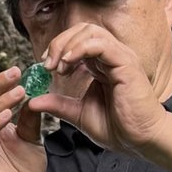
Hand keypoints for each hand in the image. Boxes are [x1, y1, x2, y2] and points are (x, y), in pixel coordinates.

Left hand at [28, 24, 168, 153]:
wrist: (139, 141)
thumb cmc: (118, 128)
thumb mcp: (78, 114)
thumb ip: (57, 104)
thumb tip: (32, 101)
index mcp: (101, 64)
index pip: (77, 40)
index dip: (57, 48)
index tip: (45, 67)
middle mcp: (111, 56)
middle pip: (82, 29)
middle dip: (59, 42)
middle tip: (47, 64)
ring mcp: (120, 57)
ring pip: (90, 32)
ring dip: (67, 45)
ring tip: (58, 66)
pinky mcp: (126, 64)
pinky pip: (101, 44)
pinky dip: (80, 49)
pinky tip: (68, 63)